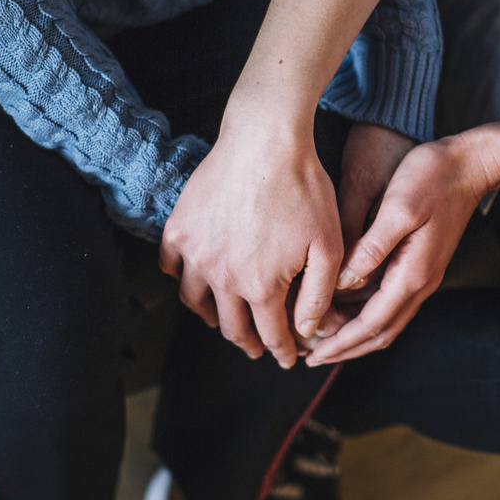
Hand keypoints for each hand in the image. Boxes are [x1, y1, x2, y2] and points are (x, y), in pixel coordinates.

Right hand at [160, 107, 340, 368]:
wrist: (265, 140)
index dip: (282, 351)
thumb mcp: (328, 245)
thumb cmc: (304, 188)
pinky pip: (171, 268)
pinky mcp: (178, 230)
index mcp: (261, 287)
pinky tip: (196, 279)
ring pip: (196, 304)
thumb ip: (318, 295)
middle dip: (250, 344)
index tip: (286, 359)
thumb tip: (307, 332)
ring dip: (214, 319)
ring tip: (225, 319)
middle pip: (232, 328)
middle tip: (259, 348)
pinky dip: (183, 280)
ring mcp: (195, 254)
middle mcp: (222, 278)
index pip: (271, 335)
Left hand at [305, 132, 499, 365]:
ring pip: (387, 322)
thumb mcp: (398, 208)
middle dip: (345, 348)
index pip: (371, 324)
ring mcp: (423, 276)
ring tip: (324, 339)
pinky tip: (347, 309)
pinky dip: (367, 316)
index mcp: (412, 274)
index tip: (313, 355)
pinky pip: (391, 304)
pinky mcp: (421, 265)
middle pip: (380, 333)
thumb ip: (371, 247)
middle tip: (312, 356)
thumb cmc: (433, 178)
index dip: (340, 343)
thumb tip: (345, 282)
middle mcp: (420, 283)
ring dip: (356, 336)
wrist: (472, 164)